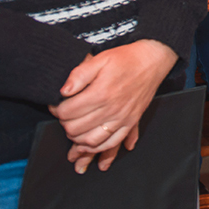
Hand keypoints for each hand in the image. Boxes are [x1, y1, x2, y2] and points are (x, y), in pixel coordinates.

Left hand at [49, 39, 177, 173]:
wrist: (152, 60)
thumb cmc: (126, 59)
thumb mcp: (100, 59)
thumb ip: (79, 74)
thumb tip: (63, 91)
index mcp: (100, 93)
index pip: (68, 112)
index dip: (56, 110)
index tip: (56, 106)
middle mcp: (111, 109)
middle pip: (76, 129)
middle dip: (64, 125)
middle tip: (63, 117)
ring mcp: (122, 118)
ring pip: (92, 141)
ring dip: (77, 141)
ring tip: (72, 134)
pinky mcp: (131, 121)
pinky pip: (113, 142)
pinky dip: (99, 149)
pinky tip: (91, 146)